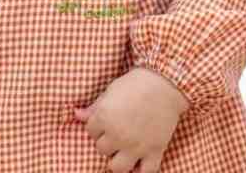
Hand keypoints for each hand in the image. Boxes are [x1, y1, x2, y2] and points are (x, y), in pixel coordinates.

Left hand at [74, 68, 188, 172]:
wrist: (168, 81)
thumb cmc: (138, 82)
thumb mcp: (112, 90)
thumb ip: (94, 107)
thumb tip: (76, 114)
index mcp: (104, 118)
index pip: (91, 131)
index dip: (99, 124)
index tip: (110, 117)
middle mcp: (117, 135)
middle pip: (102, 149)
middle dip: (109, 140)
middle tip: (119, 130)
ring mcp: (136, 145)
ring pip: (118, 167)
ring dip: (120, 160)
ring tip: (126, 150)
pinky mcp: (155, 149)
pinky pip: (147, 171)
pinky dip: (144, 169)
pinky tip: (142, 162)